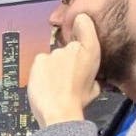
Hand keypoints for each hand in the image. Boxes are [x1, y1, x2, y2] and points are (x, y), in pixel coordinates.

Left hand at [27, 12, 100, 128]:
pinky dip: (42, 71)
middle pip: (67, 48)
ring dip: (54, 67)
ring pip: (53, 57)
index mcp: (91, 52)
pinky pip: (41, 62)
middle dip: (66, 60)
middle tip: (66, 77)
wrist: (59, 112)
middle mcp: (73, 48)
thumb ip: (92, 74)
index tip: (79, 22)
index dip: (80, 22)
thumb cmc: (78, 102)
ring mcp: (55, 53)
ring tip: (55, 84)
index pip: (84, 23)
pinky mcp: (40, 59)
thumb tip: (89, 76)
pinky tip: (45, 83)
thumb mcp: (95, 86)